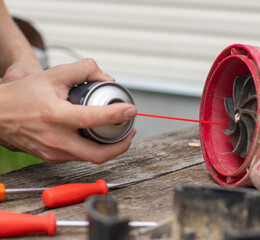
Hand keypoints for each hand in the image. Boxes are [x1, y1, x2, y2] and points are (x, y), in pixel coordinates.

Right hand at [0, 58, 136, 163]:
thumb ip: (83, 70)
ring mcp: (53, 153)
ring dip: (110, 148)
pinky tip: (99, 137)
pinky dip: (94, 148)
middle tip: (130, 130)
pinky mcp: (52, 159)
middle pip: (98, 154)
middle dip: (122, 145)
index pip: (91, 119)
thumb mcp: (53, 74)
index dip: (115, 116)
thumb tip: (107, 78)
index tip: (131, 110)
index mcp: (55, 116)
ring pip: (91, 158)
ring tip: (118, 132)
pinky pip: (80, 157)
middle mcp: (55, 139)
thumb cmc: (22, 95)